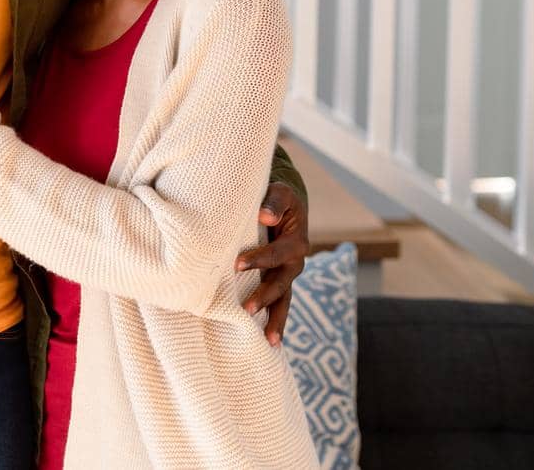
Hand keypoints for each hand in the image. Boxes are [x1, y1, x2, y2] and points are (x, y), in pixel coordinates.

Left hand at [235, 182, 308, 345]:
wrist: (287, 205)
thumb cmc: (279, 198)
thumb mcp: (280, 192)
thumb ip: (273, 203)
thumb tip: (265, 217)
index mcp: (297, 242)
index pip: (275, 254)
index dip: (257, 259)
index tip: (236, 265)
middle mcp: (295, 263)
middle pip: (281, 284)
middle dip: (264, 297)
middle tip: (246, 309)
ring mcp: (288, 275)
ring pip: (283, 301)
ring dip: (275, 319)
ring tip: (269, 341)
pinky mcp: (279, 281)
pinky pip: (279, 303)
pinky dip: (274, 320)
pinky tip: (268, 340)